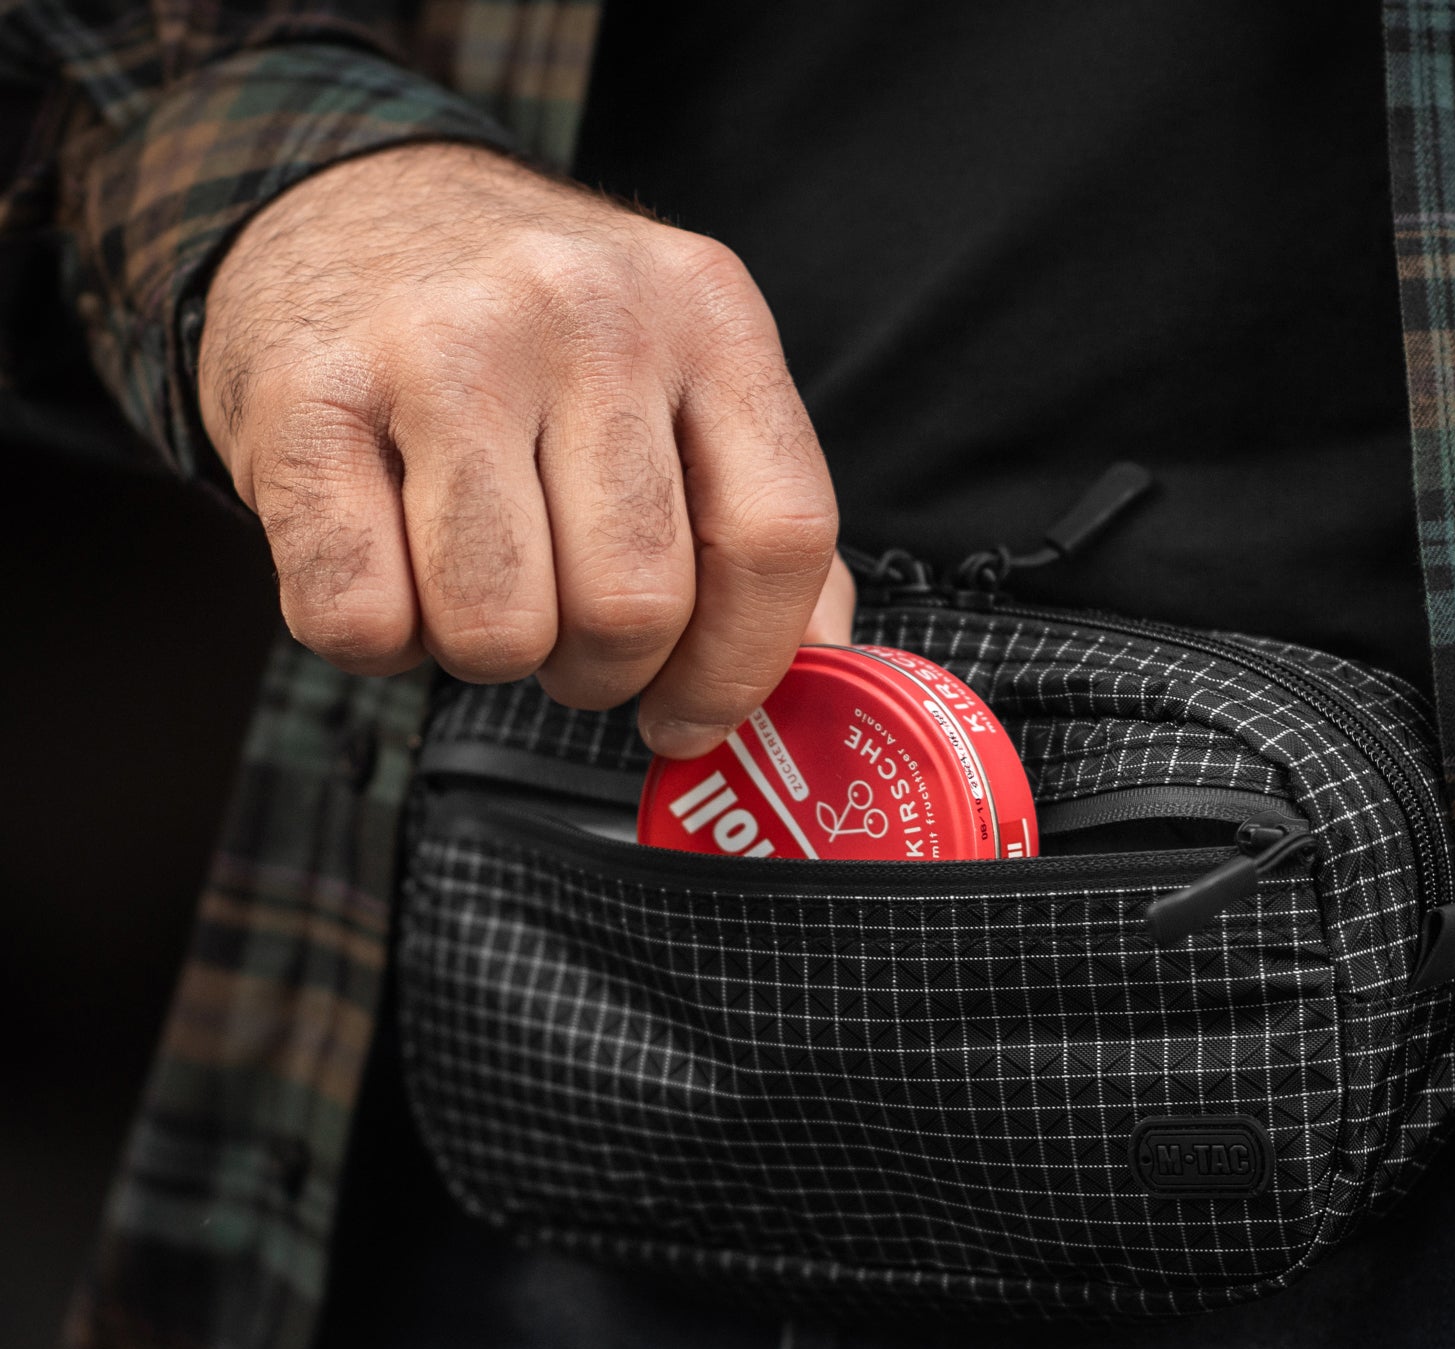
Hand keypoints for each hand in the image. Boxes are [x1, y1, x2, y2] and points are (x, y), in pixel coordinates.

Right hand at [197, 142, 851, 754]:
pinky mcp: (305, 399)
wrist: (341, 201)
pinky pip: (360, 619)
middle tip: (569, 638)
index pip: (777, 536)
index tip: (692, 716)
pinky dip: (379, 639)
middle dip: (601, 673)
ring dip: (488, 655)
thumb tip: (824, 685)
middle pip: (633, 606)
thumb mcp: (684, 381)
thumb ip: (763, 527)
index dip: (743, 667)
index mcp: (708, 317)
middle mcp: (583, 314)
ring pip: (497, 630)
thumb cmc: (535, 340)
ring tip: (482, 583)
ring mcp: (439, 348)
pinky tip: (391, 565)